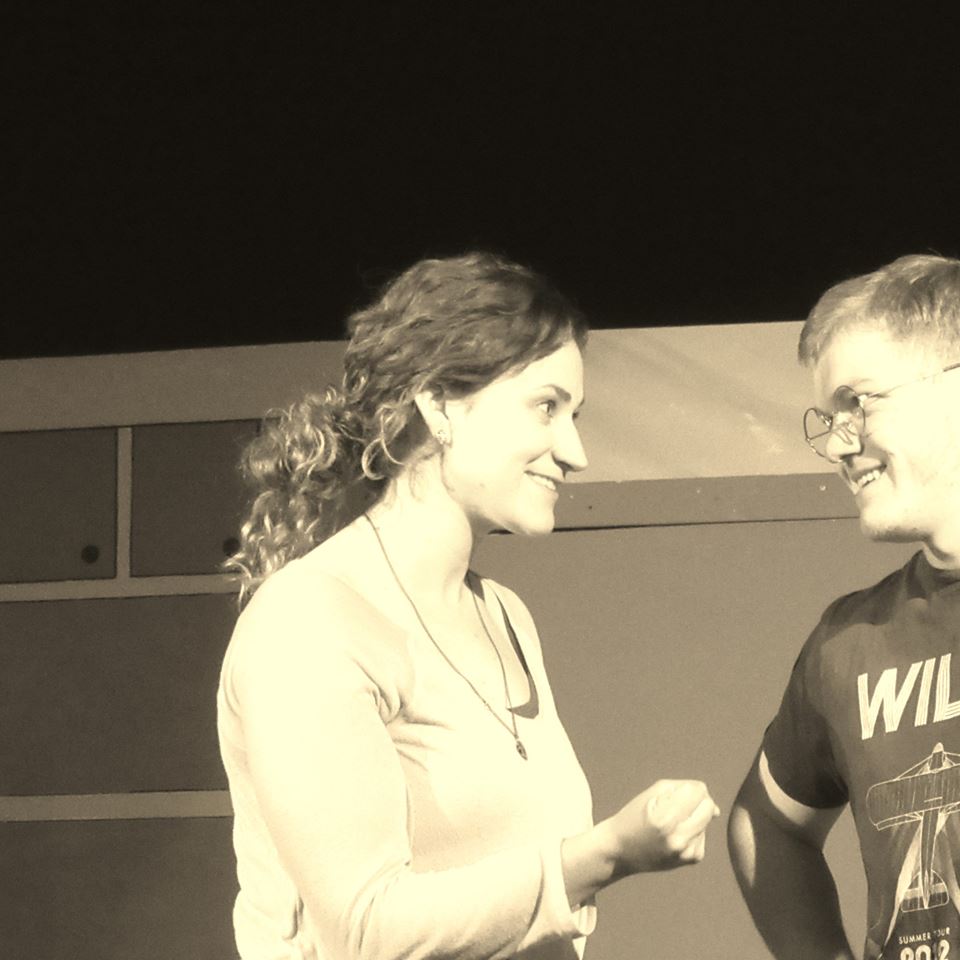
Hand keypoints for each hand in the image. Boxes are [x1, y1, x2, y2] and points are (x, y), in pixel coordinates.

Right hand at [602, 779, 719, 875]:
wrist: (620, 851)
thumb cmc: (634, 815)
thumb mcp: (653, 794)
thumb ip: (685, 790)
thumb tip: (716, 810)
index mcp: (665, 817)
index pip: (698, 791)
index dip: (690, 787)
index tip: (676, 792)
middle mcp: (678, 837)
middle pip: (708, 806)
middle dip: (698, 801)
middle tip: (678, 805)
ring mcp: (685, 851)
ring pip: (707, 820)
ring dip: (694, 817)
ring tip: (670, 823)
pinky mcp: (691, 859)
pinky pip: (703, 835)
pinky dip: (692, 831)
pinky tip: (674, 835)